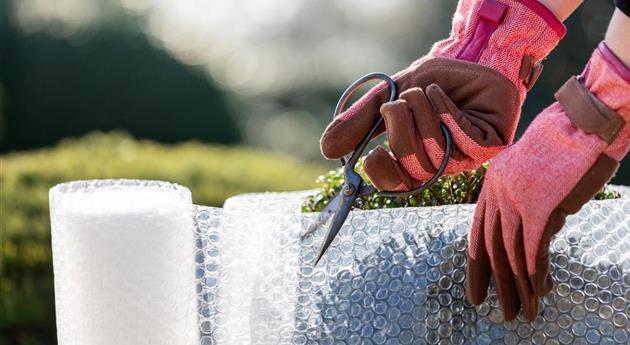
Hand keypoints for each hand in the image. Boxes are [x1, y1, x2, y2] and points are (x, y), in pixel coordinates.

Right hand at [320, 0, 565, 191]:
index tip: (373, 154)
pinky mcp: (486, 146)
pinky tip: (450, 98)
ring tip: (432, 93)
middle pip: (410, 161)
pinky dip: (445, 106)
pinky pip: (458, 134)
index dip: (383, 173)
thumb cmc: (432, 82)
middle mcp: (437, 165)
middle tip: (406, 102)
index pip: (393, 184)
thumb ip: (360, 122)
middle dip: (402, 122)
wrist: (469, 59)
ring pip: (433, 146)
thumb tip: (325, 149)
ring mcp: (463, 159)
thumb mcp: (389, 96)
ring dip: (425, 108)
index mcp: (412, 160)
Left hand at [466, 42, 629, 320]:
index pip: (478, 231)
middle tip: (492, 309)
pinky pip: (533, 249)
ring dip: (517, 288)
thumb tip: (534, 225)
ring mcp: (518, 199)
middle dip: (492, 282)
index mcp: (493, 182)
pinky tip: (539, 292)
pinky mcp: (540, 207)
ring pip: (510, 254)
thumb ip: (525, 195)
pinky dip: (535, 274)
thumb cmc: (566, 140)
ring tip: (522, 313)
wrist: (584, 119)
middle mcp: (498, 192)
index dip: (477, 263)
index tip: (476, 288)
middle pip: (490, 247)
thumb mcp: (534, 167)